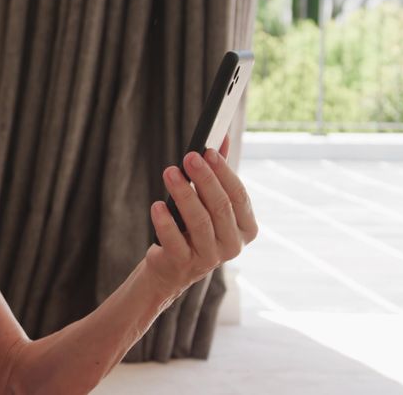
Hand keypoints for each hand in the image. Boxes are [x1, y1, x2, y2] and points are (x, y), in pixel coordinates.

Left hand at [143, 135, 259, 295]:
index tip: (208, 151)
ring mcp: (210, 258)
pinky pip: (175, 240)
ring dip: (183, 194)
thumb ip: (218, 171)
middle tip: (189, 157)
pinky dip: (165, 222)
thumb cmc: (194, 226)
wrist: (172, 266)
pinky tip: (156, 206)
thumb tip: (222, 136)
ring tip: (170, 172)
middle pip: (220, 207)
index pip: (239, 196)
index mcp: (246, 228)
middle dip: (204, 179)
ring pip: (199, 222)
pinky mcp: (183, 264)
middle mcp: (233, 245)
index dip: (224, 172)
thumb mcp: (209, 201)